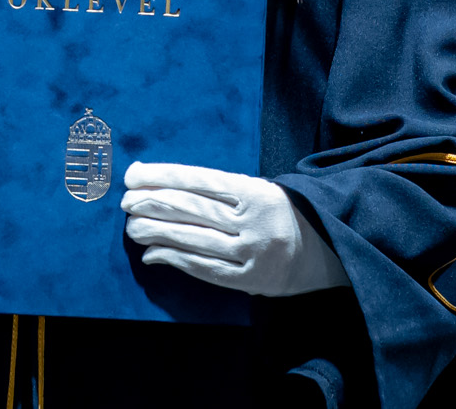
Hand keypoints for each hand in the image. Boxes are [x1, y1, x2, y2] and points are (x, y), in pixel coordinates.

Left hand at [119, 162, 349, 296]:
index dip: (162, 177)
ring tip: (131, 227)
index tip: (133, 175)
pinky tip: (152, 254)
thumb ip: (218, 188)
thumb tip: (161, 182)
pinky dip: (174, 260)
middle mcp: (253, 221)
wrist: (329, 252)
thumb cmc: (281, 214)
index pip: (199, 180)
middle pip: (192, 209)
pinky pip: (204, 269)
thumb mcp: (259, 190)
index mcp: (255, 191)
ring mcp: (252, 252)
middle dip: (152, 203)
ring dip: (157, 232)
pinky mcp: (250, 280)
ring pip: (194, 239)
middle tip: (125, 201)